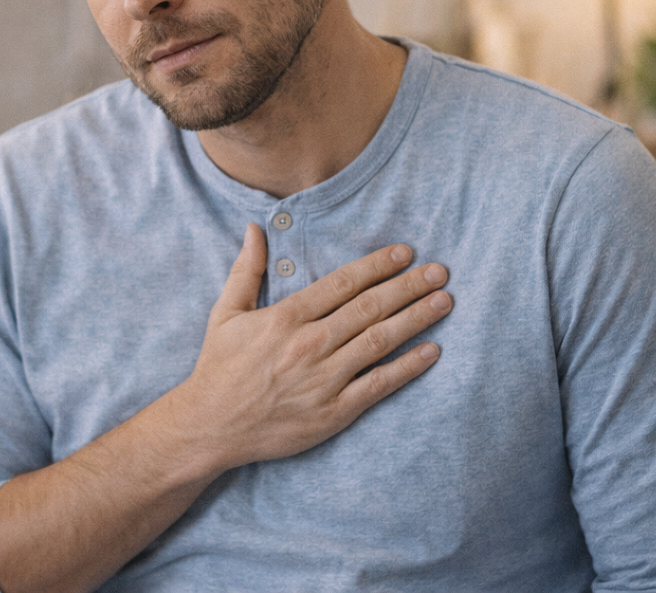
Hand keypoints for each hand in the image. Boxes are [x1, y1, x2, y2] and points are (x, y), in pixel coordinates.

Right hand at [175, 225, 451, 470]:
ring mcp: (324, 379)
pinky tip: (431, 351)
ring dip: (416, 319)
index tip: (405, 252)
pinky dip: (407, 368)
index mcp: (285, 317)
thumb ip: (246, 269)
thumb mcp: (225, 312)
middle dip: (408, 287)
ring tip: (444, 302)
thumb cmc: (219, 366)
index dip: (377, 266)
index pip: (342, 284)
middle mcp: (309, 344)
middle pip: (369, 308)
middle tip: (440, 271)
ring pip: (379, 342)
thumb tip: (255, 228)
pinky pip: (379, 385)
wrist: (211, 426)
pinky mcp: (333, 412)